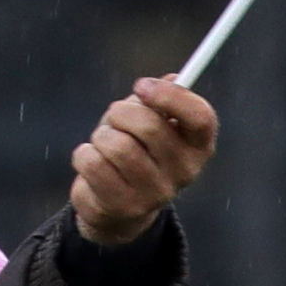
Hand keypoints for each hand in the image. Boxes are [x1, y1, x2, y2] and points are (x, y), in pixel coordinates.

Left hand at [69, 77, 215, 242]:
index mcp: (198, 146)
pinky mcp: (124, 206)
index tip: (141, 85)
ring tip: (105, 143)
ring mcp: (156, 194)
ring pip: (117, 144)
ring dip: (102, 135)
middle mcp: (185, 173)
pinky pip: (93, 162)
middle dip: (121, 112)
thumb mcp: (153, 120)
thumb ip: (163, 99)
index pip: (201, 117)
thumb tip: (174, 79)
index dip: (170, 95)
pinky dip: (85, 154)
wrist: (118, 204)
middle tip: (116, 116)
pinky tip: (95, 162)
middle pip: (150, 126)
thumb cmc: (137, 149)